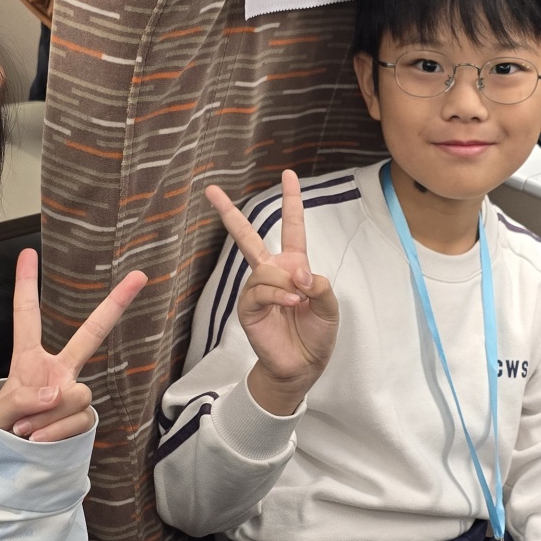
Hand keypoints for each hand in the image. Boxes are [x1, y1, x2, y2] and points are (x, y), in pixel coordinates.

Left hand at [0, 249, 145, 441]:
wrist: (12, 463)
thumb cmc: (0, 431)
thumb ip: (22, 399)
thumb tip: (58, 392)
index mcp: (29, 359)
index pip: (27, 317)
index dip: (26, 285)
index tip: (27, 253)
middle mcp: (58, 370)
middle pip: (91, 334)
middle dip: (115, 304)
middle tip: (138, 276)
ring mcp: (73, 393)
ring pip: (75, 394)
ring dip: (48, 415)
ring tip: (26, 429)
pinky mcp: (84, 417)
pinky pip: (78, 419)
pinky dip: (55, 431)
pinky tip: (38, 439)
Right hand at [205, 170, 339, 416]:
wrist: (303, 366)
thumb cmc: (316, 335)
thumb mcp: (329, 306)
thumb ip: (319, 285)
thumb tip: (298, 274)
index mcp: (294, 266)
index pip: (292, 227)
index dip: (291, 201)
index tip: (288, 175)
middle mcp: (271, 273)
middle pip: (247, 236)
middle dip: (228, 213)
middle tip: (210, 190)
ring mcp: (257, 289)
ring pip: (266, 270)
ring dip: (286, 283)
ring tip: (300, 301)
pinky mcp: (248, 308)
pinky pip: (260, 290)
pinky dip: (279, 295)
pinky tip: (292, 304)